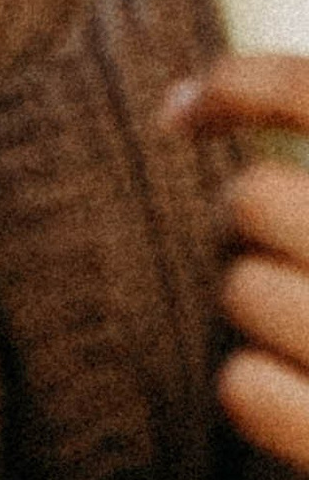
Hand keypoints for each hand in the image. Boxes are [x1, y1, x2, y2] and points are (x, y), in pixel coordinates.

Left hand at [164, 55, 308, 465]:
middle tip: (282, 248)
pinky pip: (244, 389)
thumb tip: (183, 103)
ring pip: (242, 288)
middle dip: (249, 220)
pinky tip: (287, 394)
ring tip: (306, 329)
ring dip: (255, 303)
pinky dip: (252, 389)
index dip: (243, 86)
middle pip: (258, 200)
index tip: (182, 112)